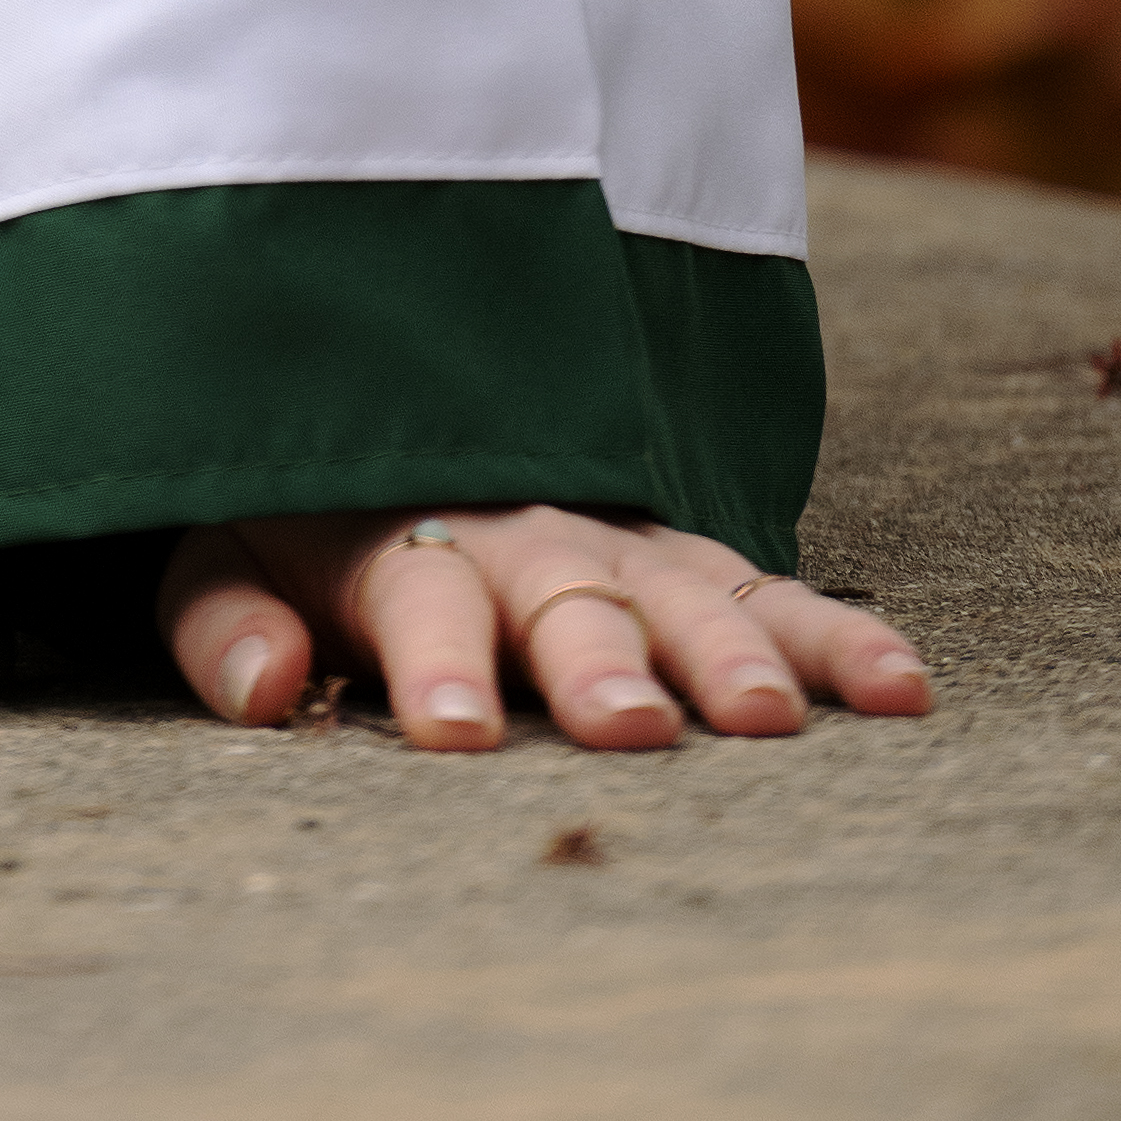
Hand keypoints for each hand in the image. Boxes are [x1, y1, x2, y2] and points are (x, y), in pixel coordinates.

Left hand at [158, 503, 930, 751]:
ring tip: (773, 718)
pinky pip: (768, 586)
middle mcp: (519, 531)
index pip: (418, 601)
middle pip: (565, 595)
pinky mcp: (685, 551)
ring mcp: (616, 536)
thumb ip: (223, 617)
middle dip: (596, 661)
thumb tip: (262, 686)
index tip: (458, 728)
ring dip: (728, 648)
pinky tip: (901, 689)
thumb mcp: (219, 542)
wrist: (383, 392)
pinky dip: (836, 632)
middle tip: (630, 727)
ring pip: (683, 589)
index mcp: (397, 539)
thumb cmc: (298, 509)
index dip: (436, 662)